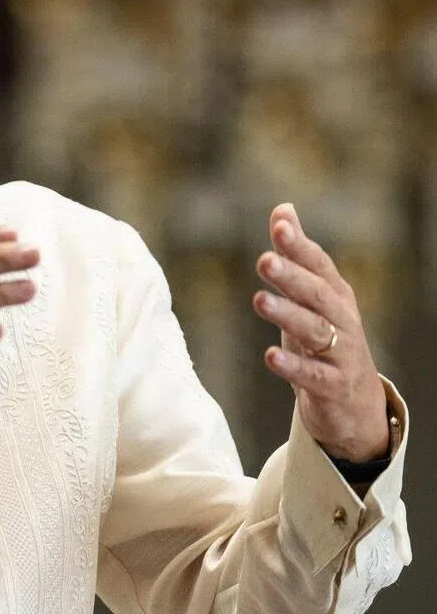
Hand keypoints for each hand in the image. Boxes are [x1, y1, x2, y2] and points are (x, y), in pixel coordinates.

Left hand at [252, 202, 388, 462]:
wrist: (354, 404)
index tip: (279, 226)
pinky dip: (293, 365)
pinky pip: (313, 374)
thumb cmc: (326, 339)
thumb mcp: (312, 296)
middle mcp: (342, 319)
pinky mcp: (333, 386)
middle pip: (317, 294)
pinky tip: (270, 355)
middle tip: (264, 260)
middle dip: (292, 276)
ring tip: (259, 300)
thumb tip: (284, 209)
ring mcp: (341, 354)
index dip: (299, 245)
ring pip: (315, 330)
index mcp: (334, 294)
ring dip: (287, 315)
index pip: (318, 264)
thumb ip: (297, 253)